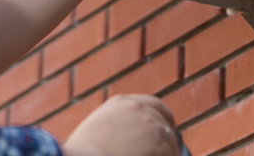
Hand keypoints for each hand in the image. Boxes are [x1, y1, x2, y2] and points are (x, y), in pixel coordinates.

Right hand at [63, 95, 180, 155]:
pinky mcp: (161, 143)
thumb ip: (115, 128)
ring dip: (167, 153)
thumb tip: (126, 142)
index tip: (167, 131)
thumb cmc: (81, 154)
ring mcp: (152, 124)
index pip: (153, 105)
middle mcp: (138, 108)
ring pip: (170, 141)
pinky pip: (173, 155)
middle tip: (167, 152)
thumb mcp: (96, 132)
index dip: (162, 119)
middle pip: (164, 121)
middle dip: (166, 137)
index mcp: (121, 103)